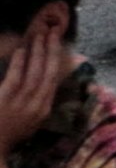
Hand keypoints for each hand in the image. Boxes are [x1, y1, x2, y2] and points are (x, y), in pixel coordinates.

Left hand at [0, 21, 66, 152]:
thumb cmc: (7, 135)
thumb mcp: (28, 121)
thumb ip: (34, 103)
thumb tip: (41, 83)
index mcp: (43, 109)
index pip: (54, 79)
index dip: (56, 58)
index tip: (57, 41)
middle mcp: (37, 105)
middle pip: (48, 73)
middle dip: (50, 51)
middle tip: (52, 32)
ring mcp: (22, 104)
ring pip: (35, 74)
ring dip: (38, 53)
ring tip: (39, 35)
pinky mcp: (6, 101)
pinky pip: (15, 79)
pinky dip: (20, 64)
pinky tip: (22, 50)